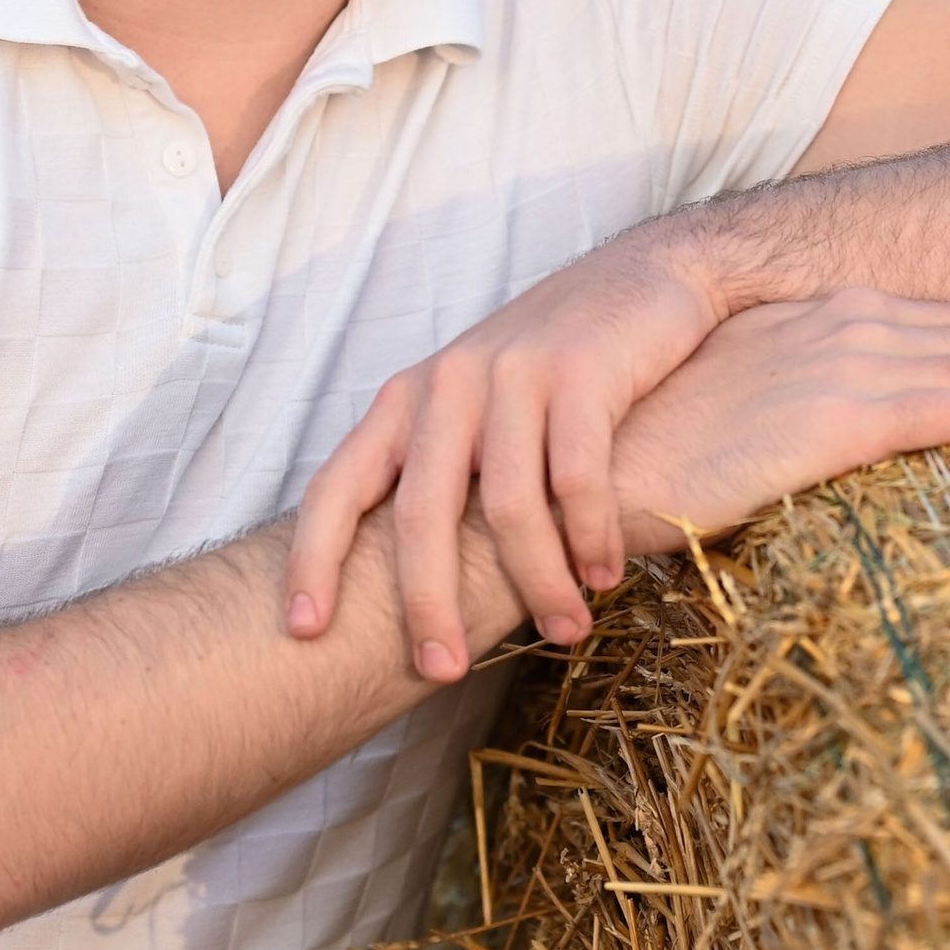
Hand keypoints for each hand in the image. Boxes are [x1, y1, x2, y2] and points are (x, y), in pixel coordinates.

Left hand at [286, 232, 718, 680]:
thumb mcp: (475, 407)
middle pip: (420, 513)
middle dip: (428, 603)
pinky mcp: (580, 370)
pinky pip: (577, 477)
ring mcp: (512, 373)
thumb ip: (439, 471)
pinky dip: (591, 537)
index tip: (305, 631)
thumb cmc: (552, 365)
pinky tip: (606, 574)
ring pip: (507, 507)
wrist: (644, 279)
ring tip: (568, 631)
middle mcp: (447, 383)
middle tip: (441, 670)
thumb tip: (402, 584)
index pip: (337, 485)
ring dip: (538, 583)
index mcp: (405, 400)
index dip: (312, 559)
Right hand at [609, 290, 949, 556]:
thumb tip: (832, 443)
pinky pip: (941, 411)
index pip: (944, 327)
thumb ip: (792, 420)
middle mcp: (835, 325)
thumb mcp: (732, 424)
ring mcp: (833, 362)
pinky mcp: (824, 411)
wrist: (573, 466)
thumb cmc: (637, 458)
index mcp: (816, 325)